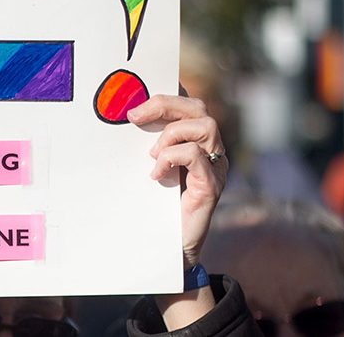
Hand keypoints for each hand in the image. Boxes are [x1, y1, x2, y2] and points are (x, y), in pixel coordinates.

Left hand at [128, 95, 227, 267]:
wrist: (169, 248)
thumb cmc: (157, 208)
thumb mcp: (152, 169)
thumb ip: (150, 147)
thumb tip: (128, 118)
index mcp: (198, 143)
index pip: (191, 106)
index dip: (170, 94)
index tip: (140, 97)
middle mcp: (212, 152)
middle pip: (200, 109)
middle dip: (165, 104)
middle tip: (135, 117)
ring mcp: (215, 168)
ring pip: (205, 126)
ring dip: (171, 134)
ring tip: (153, 155)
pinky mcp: (211, 186)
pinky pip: (196, 156)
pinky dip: (172, 158)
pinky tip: (157, 174)